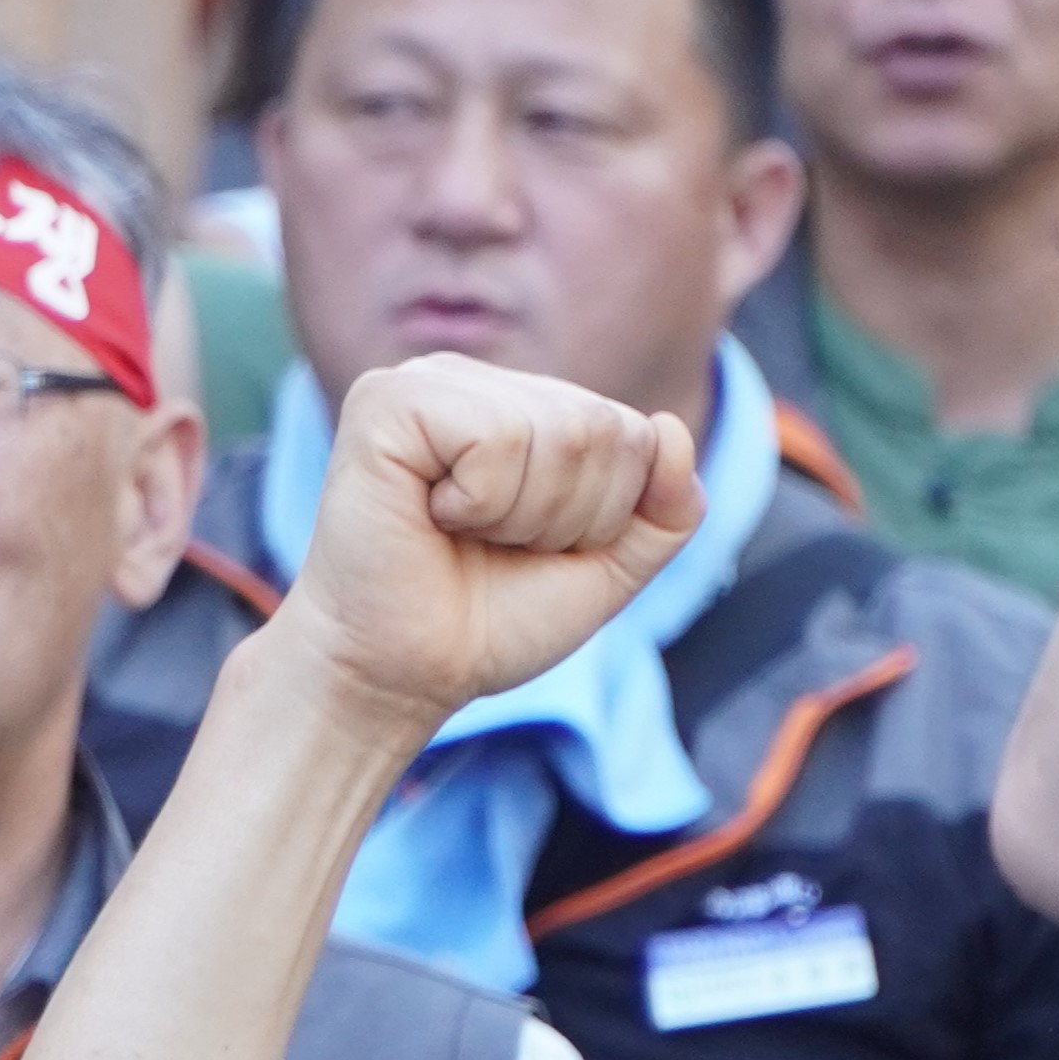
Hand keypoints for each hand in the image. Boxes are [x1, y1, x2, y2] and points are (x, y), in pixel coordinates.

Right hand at [263, 354, 701, 739]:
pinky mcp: (386, 402)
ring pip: (557, 432)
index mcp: (525, 404)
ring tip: (459, 533)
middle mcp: (477, 381)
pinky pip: (495, 438)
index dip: (603, 517)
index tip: (529, 550)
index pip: (635, 434)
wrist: (397, 677)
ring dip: (520, 515)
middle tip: (491, 547)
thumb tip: (672, 428)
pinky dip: (479, 501)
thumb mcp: (605, 569)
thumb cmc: (484, 623)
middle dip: (565, 518)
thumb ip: (666, 509)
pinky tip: (430, 515)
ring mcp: (429, 382)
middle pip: (601, 429)